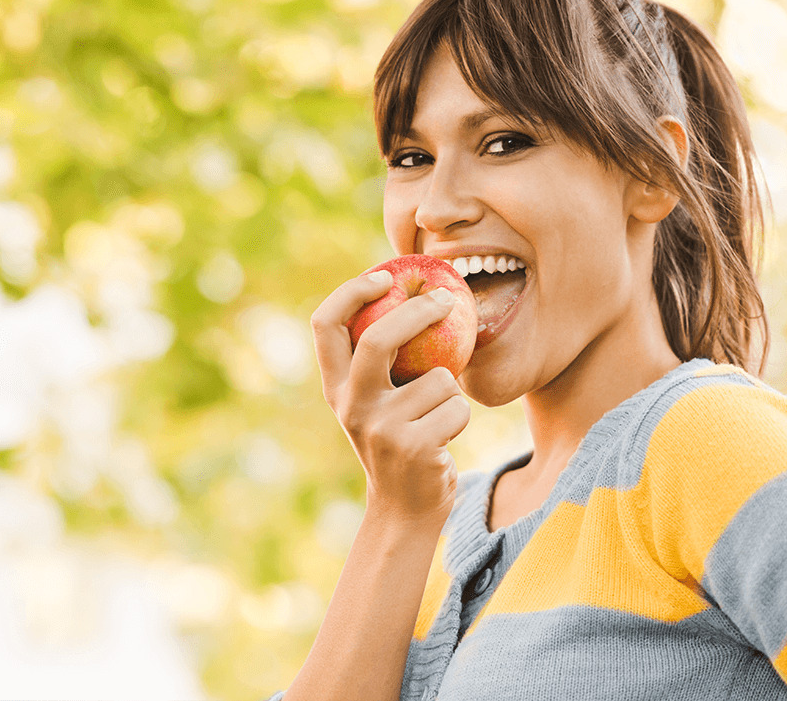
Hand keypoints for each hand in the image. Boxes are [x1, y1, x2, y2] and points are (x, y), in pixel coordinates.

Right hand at [310, 270, 470, 525]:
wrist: (406, 510)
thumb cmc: (400, 440)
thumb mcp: (377, 401)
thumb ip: (382, 361)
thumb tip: (417, 293)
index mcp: (335, 388)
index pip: (325, 325)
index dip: (351, 292)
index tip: (384, 276)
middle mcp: (350, 405)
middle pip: (379, 338)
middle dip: (418, 311)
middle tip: (447, 299)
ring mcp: (381, 428)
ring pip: (439, 378)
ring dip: (451, 393)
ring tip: (436, 419)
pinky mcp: (414, 446)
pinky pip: (458, 406)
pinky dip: (462, 417)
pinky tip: (444, 439)